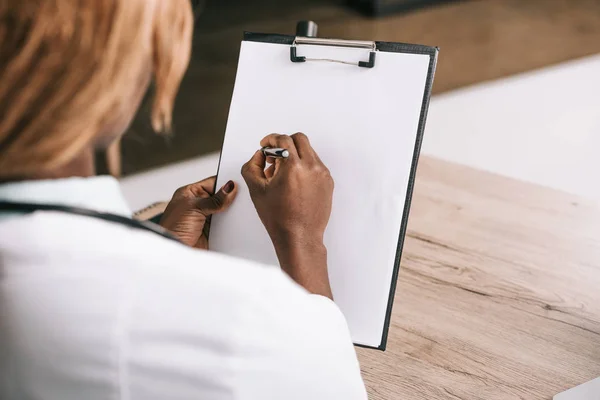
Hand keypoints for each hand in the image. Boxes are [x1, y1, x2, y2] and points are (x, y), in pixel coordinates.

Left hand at [160, 177, 236, 248]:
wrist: (174, 250)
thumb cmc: (173, 228)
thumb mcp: (194, 207)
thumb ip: (214, 199)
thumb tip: (229, 188)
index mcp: (190, 193)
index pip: (212, 182)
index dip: (224, 182)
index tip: (238, 183)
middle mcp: (198, 204)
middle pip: (220, 196)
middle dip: (229, 197)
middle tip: (242, 196)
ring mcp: (205, 218)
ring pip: (224, 210)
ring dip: (231, 211)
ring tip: (240, 209)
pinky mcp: (211, 230)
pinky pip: (226, 224)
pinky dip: (231, 223)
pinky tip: (237, 221)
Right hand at [241, 133, 333, 297]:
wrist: (300, 237)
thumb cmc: (280, 218)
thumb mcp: (256, 190)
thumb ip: (252, 166)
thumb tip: (259, 155)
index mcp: (293, 167)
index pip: (283, 139)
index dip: (271, 139)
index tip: (266, 144)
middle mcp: (311, 167)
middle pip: (299, 139)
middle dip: (285, 143)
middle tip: (274, 155)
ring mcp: (322, 174)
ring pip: (309, 151)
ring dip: (295, 155)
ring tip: (282, 173)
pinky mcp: (328, 182)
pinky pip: (315, 165)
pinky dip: (304, 166)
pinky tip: (294, 182)